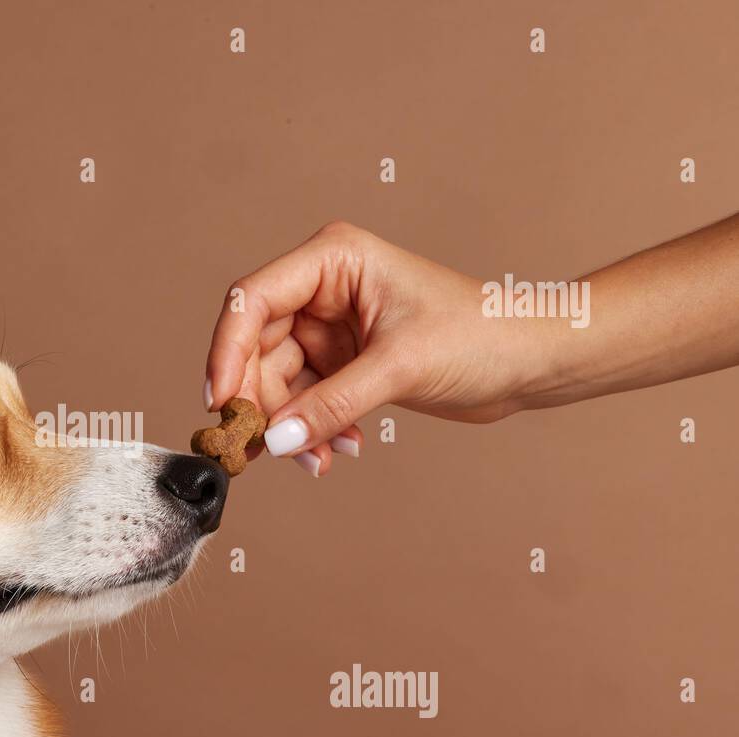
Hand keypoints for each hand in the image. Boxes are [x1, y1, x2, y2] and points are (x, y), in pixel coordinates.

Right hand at [204, 221, 540, 475]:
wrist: (531, 361)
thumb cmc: (482, 334)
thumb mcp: (399, 367)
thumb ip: (331, 404)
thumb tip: (276, 440)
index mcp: (332, 260)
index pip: (251, 300)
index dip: (226, 351)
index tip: (221, 403)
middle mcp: (323, 289)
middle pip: (256, 349)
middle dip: (261, 403)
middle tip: (264, 448)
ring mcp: (331, 327)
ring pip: (277, 383)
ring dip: (292, 427)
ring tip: (319, 459)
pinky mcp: (344, 362)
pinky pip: (304, 401)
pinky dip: (314, 430)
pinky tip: (342, 449)